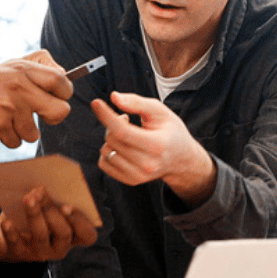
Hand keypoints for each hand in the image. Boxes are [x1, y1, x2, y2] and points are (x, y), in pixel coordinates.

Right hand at [0, 51, 72, 147]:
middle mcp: (19, 86)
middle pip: (60, 111)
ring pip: (35, 133)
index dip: (64, 92)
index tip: (56, 97)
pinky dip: (8, 138)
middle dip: (53, 117)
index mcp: (24, 69)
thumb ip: (39, 65)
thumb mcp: (11, 65)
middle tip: (40, 114)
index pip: (61, 80)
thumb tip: (65, 75)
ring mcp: (9, 107)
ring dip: (23, 131)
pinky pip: (17, 142)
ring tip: (7, 118)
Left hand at [0, 186, 97, 261]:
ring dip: (34, 214)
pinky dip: (11, 232)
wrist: (13, 237)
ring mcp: (42, 252)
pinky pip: (17, 244)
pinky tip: (7, 221)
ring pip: (41, 236)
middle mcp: (61, 247)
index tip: (67, 205)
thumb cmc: (38, 216)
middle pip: (63, 232)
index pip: (87, 235)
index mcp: (74, 235)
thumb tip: (43, 186)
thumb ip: (54, 199)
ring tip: (27, 198)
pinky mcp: (22, 254)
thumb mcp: (49, 208)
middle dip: (52, 210)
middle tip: (41, 191)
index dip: (80, 221)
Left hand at [92, 91, 215, 204]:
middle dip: (113, 124)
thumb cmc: (169, 130)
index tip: (95, 103)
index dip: (107, 116)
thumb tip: (114, 97)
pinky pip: (103, 163)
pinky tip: (122, 146)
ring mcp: (138, 175)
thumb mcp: (159, 111)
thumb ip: (137, 102)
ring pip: (105, 151)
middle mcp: (147, 164)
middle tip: (125, 119)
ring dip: (110, 138)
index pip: (123, 131)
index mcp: (157, 145)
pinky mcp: (130, 180)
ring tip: (127, 134)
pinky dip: (108, 151)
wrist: (180, 158)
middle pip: (112, 139)